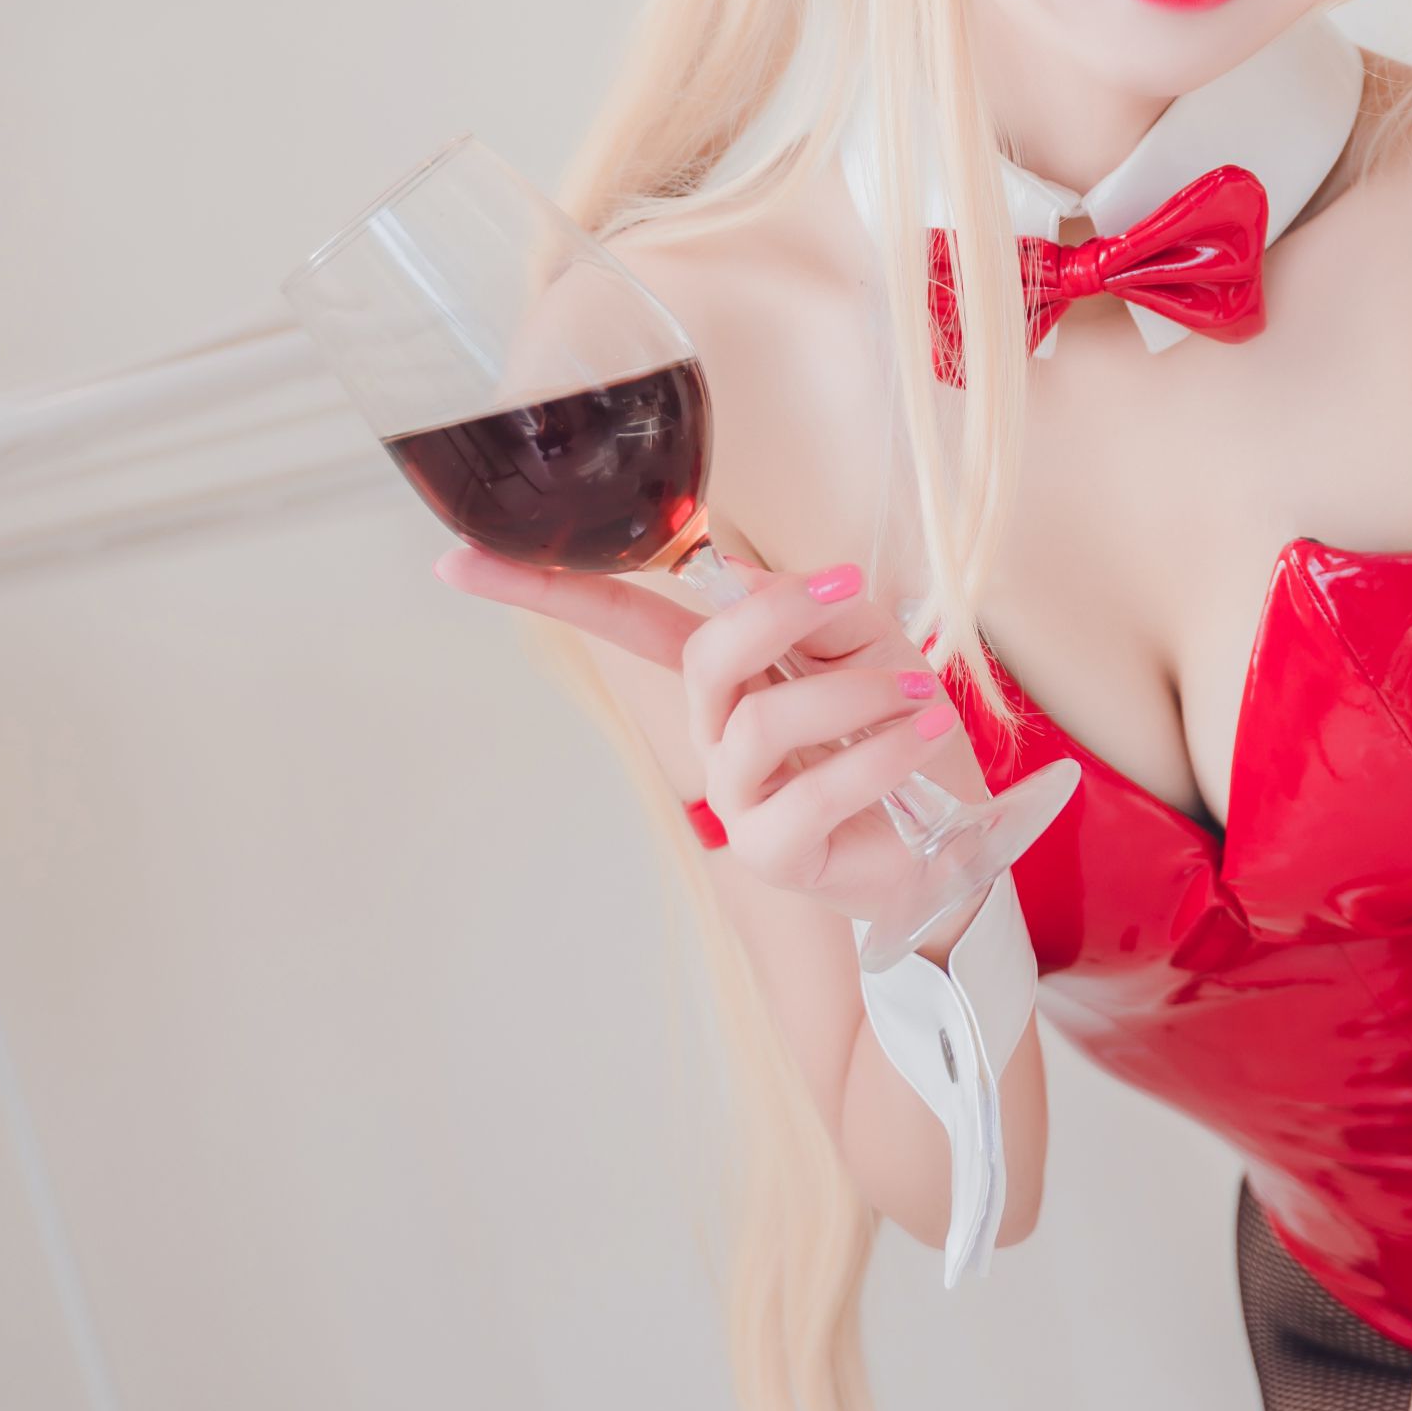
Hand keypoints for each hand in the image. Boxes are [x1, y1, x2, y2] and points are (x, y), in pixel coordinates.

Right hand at [433, 546, 976, 927]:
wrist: (956, 839)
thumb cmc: (903, 733)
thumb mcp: (872, 644)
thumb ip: (814, 609)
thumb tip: (746, 577)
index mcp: (726, 674)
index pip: (623, 621)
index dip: (544, 589)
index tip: (456, 559)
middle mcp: (714, 733)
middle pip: (702, 655)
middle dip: (774, 614)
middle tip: (846, 593)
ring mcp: (734, 795)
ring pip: (763, 720)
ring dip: (855, 692)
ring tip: (919, 696)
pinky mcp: (772, 851)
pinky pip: (813, 790)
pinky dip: (879, 752)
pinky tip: (921, 737)